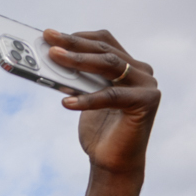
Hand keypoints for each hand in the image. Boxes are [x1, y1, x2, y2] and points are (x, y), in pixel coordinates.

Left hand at [44, 29, 158, 195]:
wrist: (111, 161)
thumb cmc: (96, 130)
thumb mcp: (82, 98)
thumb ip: (75, 79)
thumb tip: (49, 59)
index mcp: (128, 65)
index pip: (103, 42)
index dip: (78, 36)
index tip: (50, 34)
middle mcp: (141, 71)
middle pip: (104, 51)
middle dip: (73, 44)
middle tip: (48, 40)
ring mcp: (147, 85)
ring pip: (109, 66)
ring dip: (78, 61)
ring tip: (53, 58)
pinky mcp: (147, 102)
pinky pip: (112, 96)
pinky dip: (87, 99)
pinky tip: (66, 103)